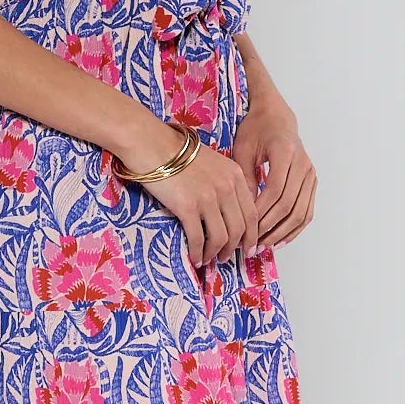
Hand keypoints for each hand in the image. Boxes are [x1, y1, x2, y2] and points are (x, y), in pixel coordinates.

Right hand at [138, 139, 260, 267]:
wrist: (152, 144)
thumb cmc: (177, 153)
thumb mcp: (212, 163)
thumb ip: (225, 183)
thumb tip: (227, 211)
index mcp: (235, 175)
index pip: (252, 212)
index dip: (252, 235)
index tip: (247, 246)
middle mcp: (226, 187)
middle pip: (240, 228)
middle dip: (236, 248)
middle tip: (228, 258)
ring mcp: (208, 198)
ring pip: (221, 237)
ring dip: (216, 253)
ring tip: (209, 259)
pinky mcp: (188, 207)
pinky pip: (198, 238)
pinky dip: (198, 252)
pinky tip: (194, 257)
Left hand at [231, 91, 316, 246]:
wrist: (277, 117)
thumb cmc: (256, 130)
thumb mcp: (243, 149)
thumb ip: (244, 179)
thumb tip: (242, 212)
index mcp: (285, 152)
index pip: (274, 190)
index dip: (260, 213)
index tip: (244, 228)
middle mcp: (303, 164)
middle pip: (288, 205)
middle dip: (269, 228)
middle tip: (251, 244)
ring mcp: (310, 174)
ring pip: (300, 212)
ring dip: (282, 233)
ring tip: (263, 246)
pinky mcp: (312, 182)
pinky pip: (307, 211)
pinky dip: (294, 229)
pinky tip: (280, 240)